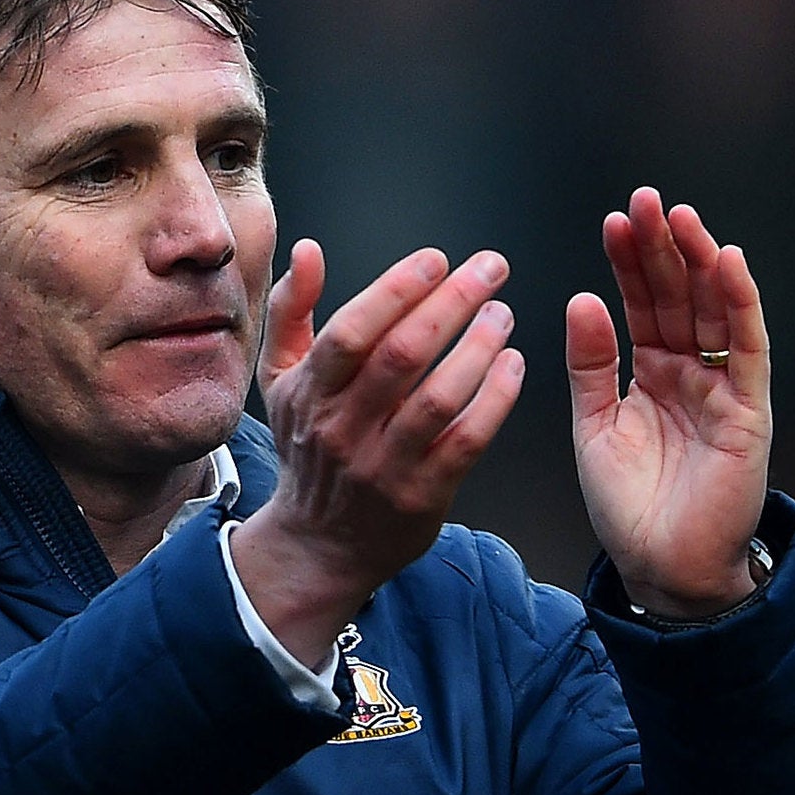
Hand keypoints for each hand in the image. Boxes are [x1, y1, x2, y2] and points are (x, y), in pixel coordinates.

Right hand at [231, 238, 525, 665]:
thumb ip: (290, 311)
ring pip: (439, 397)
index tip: (437, 260)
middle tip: (490, 268)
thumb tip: (307, 251)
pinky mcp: (421, 495)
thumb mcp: (281, 379)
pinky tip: (513, 366)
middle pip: (402, 355)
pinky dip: (495, 399)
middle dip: (452, 302)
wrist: (318, 543)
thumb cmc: (309, 447)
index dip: (397, 289)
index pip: (353, 331)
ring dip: (479, 347)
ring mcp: (383, 466)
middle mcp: (343, 429)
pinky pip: (466, 441)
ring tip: (503, 314)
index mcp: (311, 393)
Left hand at [566, 187, 771, 617]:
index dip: (630, 262)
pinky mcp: (749, 410)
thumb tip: (581, 299)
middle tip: (645, 199)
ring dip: (699, 261)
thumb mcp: (595, 426)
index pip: (643, 304)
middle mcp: (692, 372)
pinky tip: (726, 261)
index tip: (613, 220)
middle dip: (663, 247)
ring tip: (679, 216)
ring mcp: (723, 388)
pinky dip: (740, 302)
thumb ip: (591, 365)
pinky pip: (748, 347)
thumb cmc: (630, 505)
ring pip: (715, 311)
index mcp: (652, 373)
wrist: (662, 568)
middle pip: (679, 296)